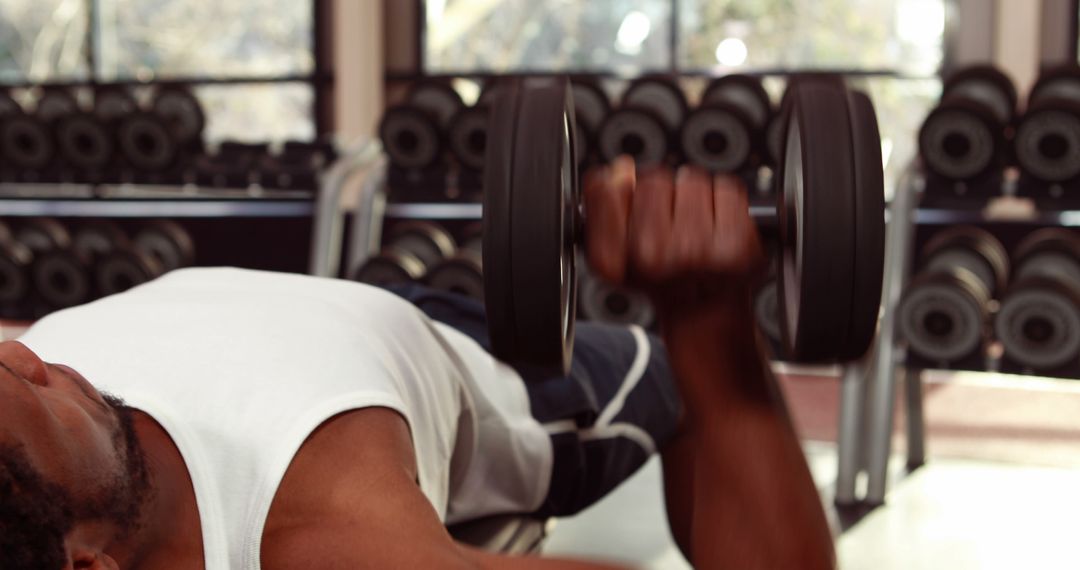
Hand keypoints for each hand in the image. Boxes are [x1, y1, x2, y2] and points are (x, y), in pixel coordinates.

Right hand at [583, 156, 764, 322]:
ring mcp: (696, 251)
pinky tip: (716, 227)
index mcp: (614, 260)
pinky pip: (726, 190)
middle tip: (668, 222)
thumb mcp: (612, 250)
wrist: (703, 308)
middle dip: (662, 193)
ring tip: (693, 226)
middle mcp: (652, 258)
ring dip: (693, 196)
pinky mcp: (735, 244)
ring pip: (691, 181)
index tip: (628, 200)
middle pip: (654, 180)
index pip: (605, 190)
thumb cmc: (659, 276)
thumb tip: (621, 169)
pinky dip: (723, 202)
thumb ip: (602, 206)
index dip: (618, 189)